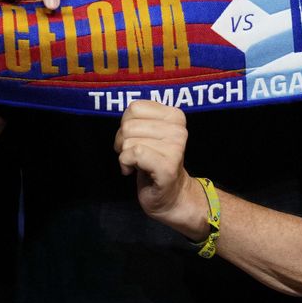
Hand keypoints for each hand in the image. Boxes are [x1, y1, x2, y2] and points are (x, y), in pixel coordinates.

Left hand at [114, 100, 208, 237]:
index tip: (135, 137)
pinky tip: (132, 171)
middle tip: (132, 153)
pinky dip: (125, 163)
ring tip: (135, 162)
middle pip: (129, 125)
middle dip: (122, 141)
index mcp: (175, 116)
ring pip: (129, 140)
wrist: (171, 194)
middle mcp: (179, 129)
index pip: (135, 108)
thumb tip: (126, 112)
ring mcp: (175, 148)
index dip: (126, 123)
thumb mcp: (149, 132)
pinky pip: (133, 154)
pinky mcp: (167, 167)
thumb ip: (139, 118)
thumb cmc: (154, 160)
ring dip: (124, 154)